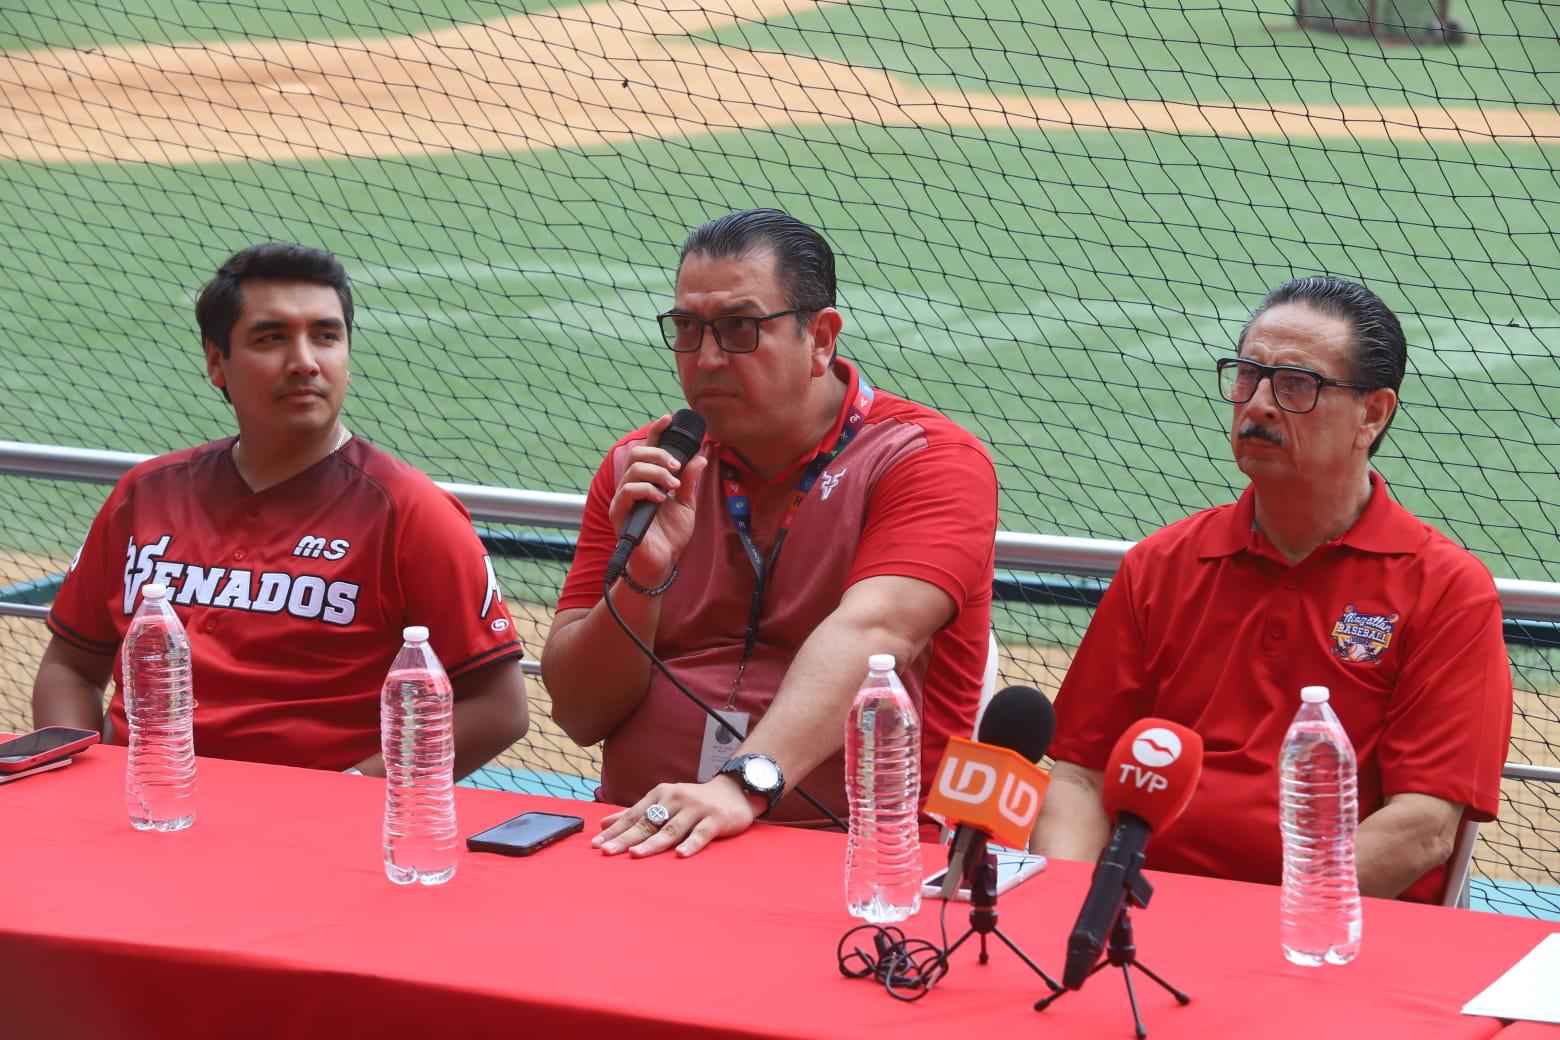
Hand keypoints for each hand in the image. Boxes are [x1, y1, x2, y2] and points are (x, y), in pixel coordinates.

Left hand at [592, 776, 761, 857]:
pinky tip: (681, 855)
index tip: (596, 844)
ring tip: (636, 854)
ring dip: (653, 843)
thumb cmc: (694, 801)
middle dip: (626, 838)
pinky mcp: (716, 819)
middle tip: (607, 851)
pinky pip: (701, 833)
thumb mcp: (664, 801)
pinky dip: (691, 844)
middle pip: (648, 822)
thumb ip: (636, 813)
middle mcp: (676, 799)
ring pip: (672, 828)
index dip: (615, 830)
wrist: (735, 791)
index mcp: (661, 794)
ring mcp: (696, 809)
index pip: (634, 815)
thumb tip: (603, 822)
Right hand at [606, 413, 708, 586]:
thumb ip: (691, 481)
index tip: (668, 418)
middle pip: (637, 454)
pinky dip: (647, 489)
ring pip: (633, 470)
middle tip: (676, 467)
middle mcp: (632, 486)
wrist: (663, 562)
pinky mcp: (619, 513)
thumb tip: (700, 456)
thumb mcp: (687, 504)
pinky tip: (661, 498)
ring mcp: (624, 499)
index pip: (648, 449)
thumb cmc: (670, 534)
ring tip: (673, 486)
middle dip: (659, 455)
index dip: (656, 431)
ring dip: (657, 473)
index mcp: (648, 480)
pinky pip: (628, 491)